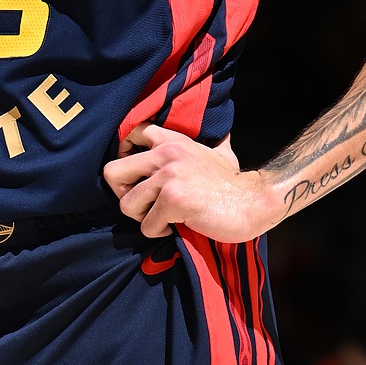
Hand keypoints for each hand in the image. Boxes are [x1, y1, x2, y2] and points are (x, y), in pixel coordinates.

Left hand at [102, 124, 283, 241]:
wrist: (253, 202)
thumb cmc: (233, 183)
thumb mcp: (218, 152)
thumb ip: (208, 142)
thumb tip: (222, 132)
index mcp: (172, 140)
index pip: (130, 132)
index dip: (124, 155)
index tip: (137, 175)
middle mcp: (166, 153)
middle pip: (112, 172)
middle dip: (122, 193)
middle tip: (142, 204)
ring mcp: (169, 176)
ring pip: (126, 204)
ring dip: (142, 218)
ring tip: (162, 218)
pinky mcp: (173, 200)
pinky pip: (146, 225)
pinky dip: (159, 232)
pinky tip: (177, 226)